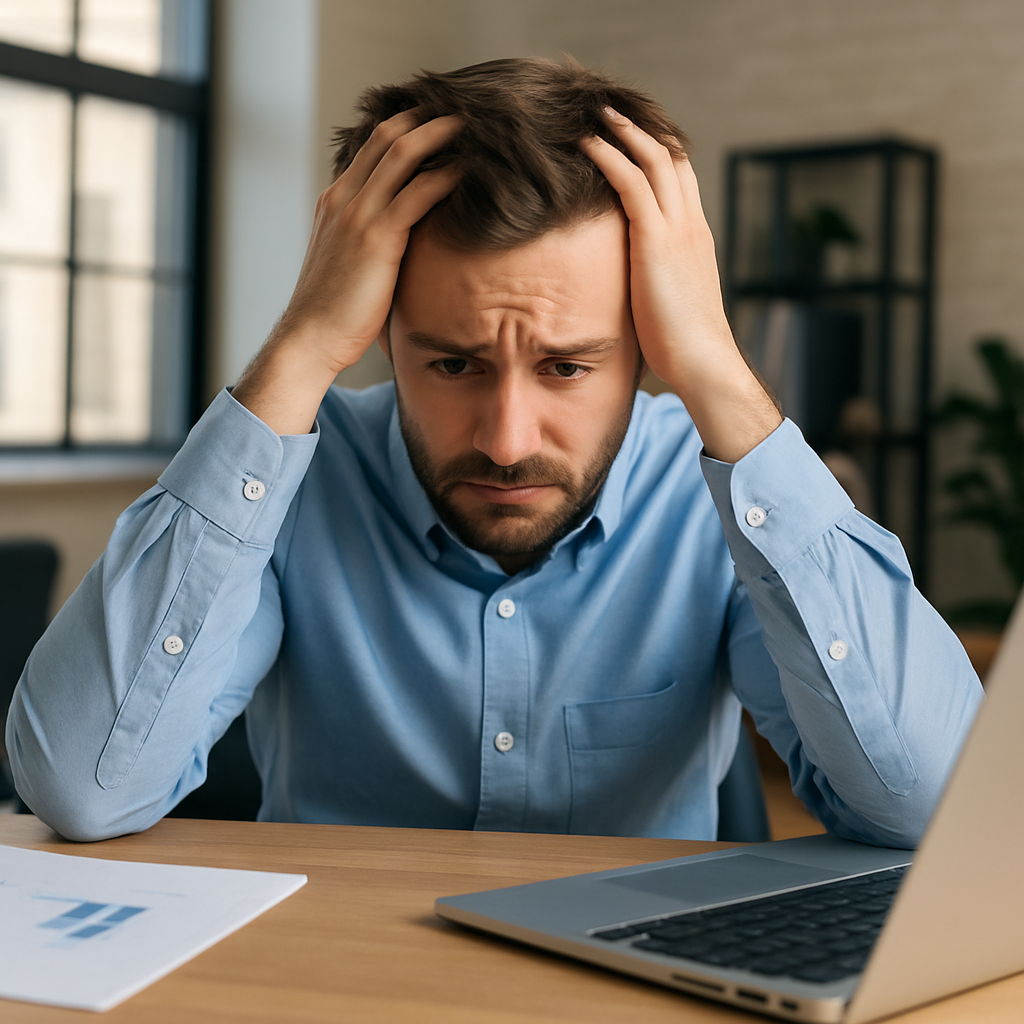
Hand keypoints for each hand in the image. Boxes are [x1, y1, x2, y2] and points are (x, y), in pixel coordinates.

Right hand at [233, 110, 461, 434]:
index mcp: (335, 201)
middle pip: (388, 135)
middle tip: (464, 110)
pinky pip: (419, 192)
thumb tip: (402, 244)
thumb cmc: (333, 312)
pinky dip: (447, 175)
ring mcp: (358, 214)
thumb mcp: (348, 264)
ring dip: (441, 134)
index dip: (406, 126)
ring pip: (403, 153)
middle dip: (427, 117)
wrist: (309, 339)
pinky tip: (471, 170)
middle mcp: (343, 198)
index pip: (371, 146)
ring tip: (474, 127)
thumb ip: (369, 242)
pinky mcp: (377, 237)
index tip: (437, 122)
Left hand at [579, 109, 780, 462]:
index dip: (658, 152)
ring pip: (653, 159)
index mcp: (695, 238)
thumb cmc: (683, 347)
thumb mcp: (667, 304)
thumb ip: (652, 286)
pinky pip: (632, 182)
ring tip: (595, 115)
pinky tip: (587, 145)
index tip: (631, 137)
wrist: (703, 361)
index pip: (681, 179)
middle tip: (610, 111)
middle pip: (672, 157)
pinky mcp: (657, 240)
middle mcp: (691, 224)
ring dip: (623, 132)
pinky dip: (609, 157)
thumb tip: (630, 295)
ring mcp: (678, 229)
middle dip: (641, 130)